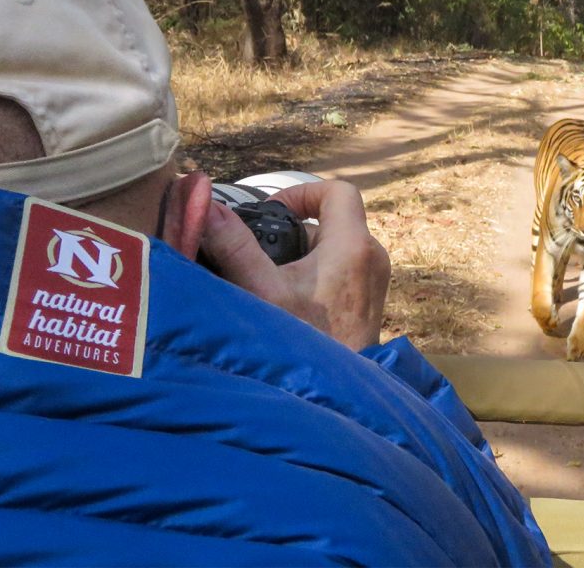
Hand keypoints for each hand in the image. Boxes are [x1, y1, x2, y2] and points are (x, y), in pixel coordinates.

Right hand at [200, 180, 390, 350]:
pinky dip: (316, 274)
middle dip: (294, 232)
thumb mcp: (261, 291)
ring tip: (271, 279)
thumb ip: (234, 247)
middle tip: (263, 252)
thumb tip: (209, 209)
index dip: (302, 192)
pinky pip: (343, 270)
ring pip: (336, 247)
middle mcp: (372, 257)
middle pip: (332, 221)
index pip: (337, 191)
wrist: (337, 393)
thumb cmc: (306, 344)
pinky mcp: (370, 300)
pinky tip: (289, 299)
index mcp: (353, 246)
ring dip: (302, 255)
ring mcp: (374, 280)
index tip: (273, 212)